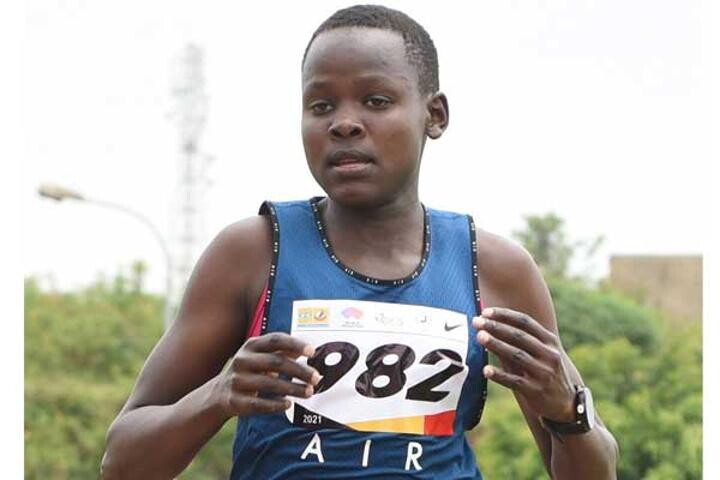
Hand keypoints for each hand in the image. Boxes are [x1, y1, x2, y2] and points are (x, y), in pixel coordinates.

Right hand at [213, 332, 319, 417]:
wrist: (218, 394)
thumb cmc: (250, 371)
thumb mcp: (262, 356)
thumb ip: (283, 352)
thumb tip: (308, 350)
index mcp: (251, 345)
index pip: (276, 340)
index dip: (295, 344)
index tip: (312, 351)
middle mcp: (242, 360)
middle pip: (276, 362)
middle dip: (299, 370)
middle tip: (316, 378)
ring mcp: (237, 380)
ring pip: (269, 384)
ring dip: (292, 388)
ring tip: (309, 392)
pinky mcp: (234, 400)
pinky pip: (258, 403)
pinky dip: (275, 404)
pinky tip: (288, 404)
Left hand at [472, 307, 575, 421]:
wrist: (565, 405)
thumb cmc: (545, 373)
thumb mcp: (542, 354)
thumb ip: (521, 341)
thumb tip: (490, 325)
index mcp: (550, 342)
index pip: (525, 322)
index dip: (504, 315)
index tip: (485, 312)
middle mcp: (549, 355)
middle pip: (519, 336)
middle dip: (496, 327)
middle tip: (477, 322)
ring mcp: (544, 373)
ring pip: (516, 355)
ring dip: (496, 345)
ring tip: (479, 337)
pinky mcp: (536, 391)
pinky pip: (515, 380)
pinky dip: (499, 375)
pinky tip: (486, 370)